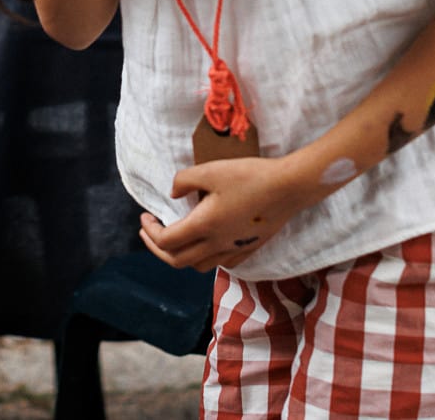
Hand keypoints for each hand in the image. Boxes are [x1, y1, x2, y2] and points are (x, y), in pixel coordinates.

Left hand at [138, 155, 318, 272]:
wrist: (289, 187)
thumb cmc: (249, 176)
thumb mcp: (210, 170)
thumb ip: (184, 181)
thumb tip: (173, 194)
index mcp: (204, 226)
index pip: (166, 242)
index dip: (149, 231)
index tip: (145, 217)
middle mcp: (217, 244)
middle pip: (177, 260)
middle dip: (157, 249)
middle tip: (150, 232)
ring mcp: (235, 249)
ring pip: (199, 265)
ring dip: (180, 255)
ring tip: (176, 238)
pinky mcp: (250, 248)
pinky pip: (221, 263)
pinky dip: (205, 257)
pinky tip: (207, 243)